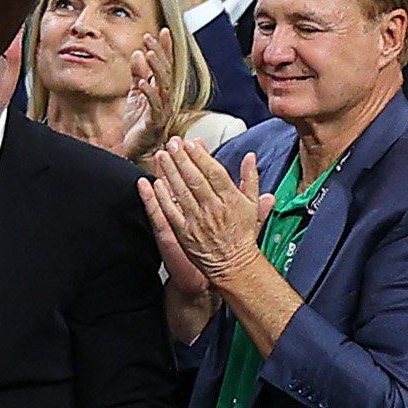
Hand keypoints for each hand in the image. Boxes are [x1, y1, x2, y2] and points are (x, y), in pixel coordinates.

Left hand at [141, 139, 272, 286]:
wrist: (233, 265)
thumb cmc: (242, 235)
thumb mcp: (252, 205)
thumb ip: (250, 180)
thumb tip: (250, 157)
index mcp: (231, 199)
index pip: (214, 173)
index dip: (201, 156)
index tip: (191, 143)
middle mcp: (214, 209)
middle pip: (195, 179)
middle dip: (182, 159)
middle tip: (172, 143)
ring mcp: (197, 221)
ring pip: (181, 192)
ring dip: (169, 172)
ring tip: (161, 156)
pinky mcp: (184, 233)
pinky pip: (171, 211)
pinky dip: (162, 197)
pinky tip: (155, 183)